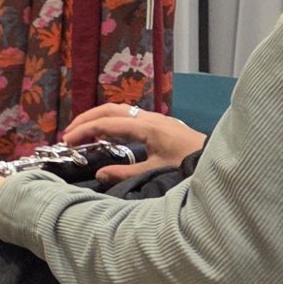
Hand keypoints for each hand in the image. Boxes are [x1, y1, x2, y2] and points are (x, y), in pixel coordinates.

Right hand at [60, 104, 207, 182]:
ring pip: (119, 110)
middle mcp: (148, 117)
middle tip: (68, 133)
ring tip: (83, 132)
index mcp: (146, 126)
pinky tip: (107, 134)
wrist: (215, 158)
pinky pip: (128, 116)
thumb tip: (99, 174)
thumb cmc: (188, 165)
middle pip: (110, 109)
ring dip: (98, 118)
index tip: (67, 141)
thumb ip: (126, 173)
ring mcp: (154, 118)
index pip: (107, 123)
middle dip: (86, 119)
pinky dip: (111, 121)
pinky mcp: (159, 123)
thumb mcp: (156, 171)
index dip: (84, 130)